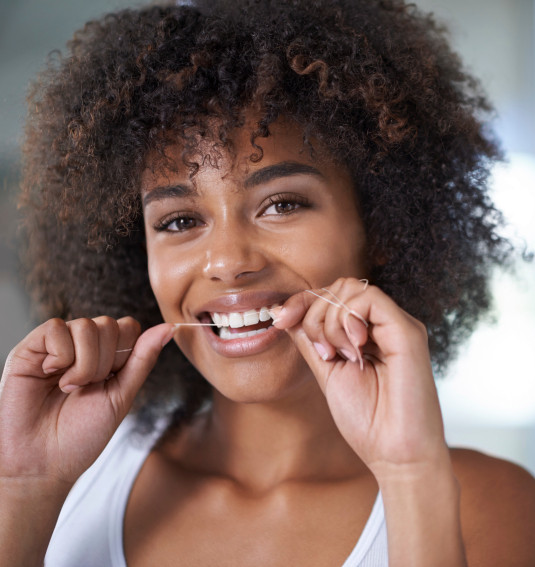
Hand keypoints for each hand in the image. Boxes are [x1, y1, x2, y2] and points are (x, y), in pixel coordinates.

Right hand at [0, 316, 174, 486]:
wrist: (43, 464)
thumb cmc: (82, 435)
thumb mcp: (122, 396)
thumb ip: (143, 359)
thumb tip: (170, 328)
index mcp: (106, 355)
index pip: (128, 327)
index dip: (125, 353)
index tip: (110, 381)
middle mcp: (81, 346)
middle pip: (109, 325)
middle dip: (105, 363)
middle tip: (86, 389)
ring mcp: (56, 345)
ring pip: (86, 325)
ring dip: (84, 364)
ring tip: (69, 388)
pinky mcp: (30, 348)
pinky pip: (55, 327)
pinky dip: (60, 355)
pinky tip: (50, 375)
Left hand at [273, 278, 448, 480]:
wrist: (395, 455)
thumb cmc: (366, 420)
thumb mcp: (326, 371)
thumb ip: (310, 339)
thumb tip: (285, 313)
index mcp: (367, 331)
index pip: (332, 295)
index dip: (301, 301)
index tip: (279, 319)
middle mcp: (384, 324)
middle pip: (339, 286)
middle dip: (314, 313)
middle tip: (322, 352)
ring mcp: (397, 325)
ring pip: (351, 288)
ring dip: (329, 320)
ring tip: (338, 355)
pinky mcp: (407, 332)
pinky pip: (369, 299)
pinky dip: (347, 319)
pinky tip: (353, 349)